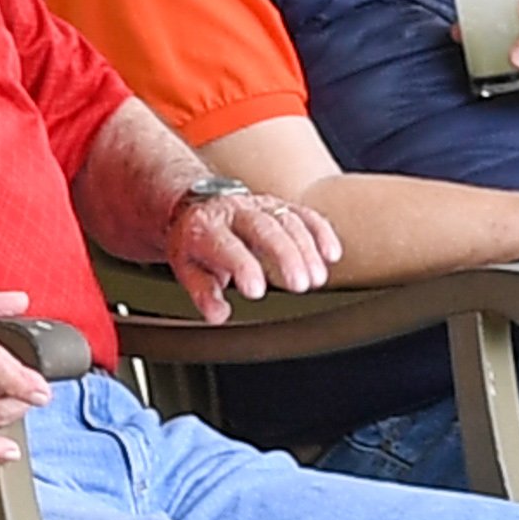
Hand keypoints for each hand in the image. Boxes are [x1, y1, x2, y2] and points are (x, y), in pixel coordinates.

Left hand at [158, 181, 341, 323]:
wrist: (198, 205)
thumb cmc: (196, 242)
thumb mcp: (186, 268)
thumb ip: (202, 292)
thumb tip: (218, 314)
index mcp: (206, 228)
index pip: (227, 246)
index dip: (244, 267)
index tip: (257, 291)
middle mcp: (235, 212)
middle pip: (264, 228)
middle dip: (286, 256)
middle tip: (300, 285)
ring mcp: (260, 205)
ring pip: (288, 221)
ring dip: (307, 249)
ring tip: (317, 278)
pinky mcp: (280, 205)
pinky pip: (304, 214)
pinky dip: (321, 233)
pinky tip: (332, 254)